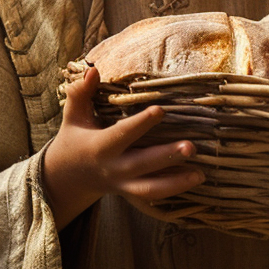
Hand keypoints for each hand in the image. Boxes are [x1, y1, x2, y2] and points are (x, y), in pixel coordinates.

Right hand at [42, 67, 204, 228]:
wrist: (67, 179)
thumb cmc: (74, 141)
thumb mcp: (73, 117)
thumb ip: (81, 93)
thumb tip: (93, 69)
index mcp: (100, 148)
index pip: (122, 134)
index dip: (141, 123)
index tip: (161, 110)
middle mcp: (113, 169)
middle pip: (143, 165)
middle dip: (167, 157)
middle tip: (192, 147)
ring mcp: (123, 185)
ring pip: (151, 190)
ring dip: (176, 183)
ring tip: (200, 174)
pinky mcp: (130, 195)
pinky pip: (153, 198)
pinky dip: (173, 194)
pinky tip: (194, 184)